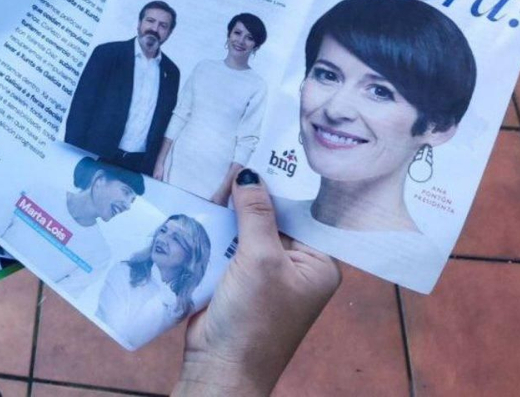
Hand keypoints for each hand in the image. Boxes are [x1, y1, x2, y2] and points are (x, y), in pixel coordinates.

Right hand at [175, 170, 340, 396]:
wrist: (221, 365)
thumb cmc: (253, 319)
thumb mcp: (260, 259)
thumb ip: (256, 214)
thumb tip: (249, 173)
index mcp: (318, 265)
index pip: (302, 213)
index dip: (281, 186)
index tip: (260, 153)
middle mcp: (296, 267)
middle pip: (272, 218)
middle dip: (249, 197)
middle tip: (228, 165)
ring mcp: (264, 274)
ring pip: (246, 229)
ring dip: (228, 212)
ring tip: (211, 182)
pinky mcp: (236, 279)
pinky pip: (227, 245)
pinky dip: (215, 229)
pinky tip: (201, 207)